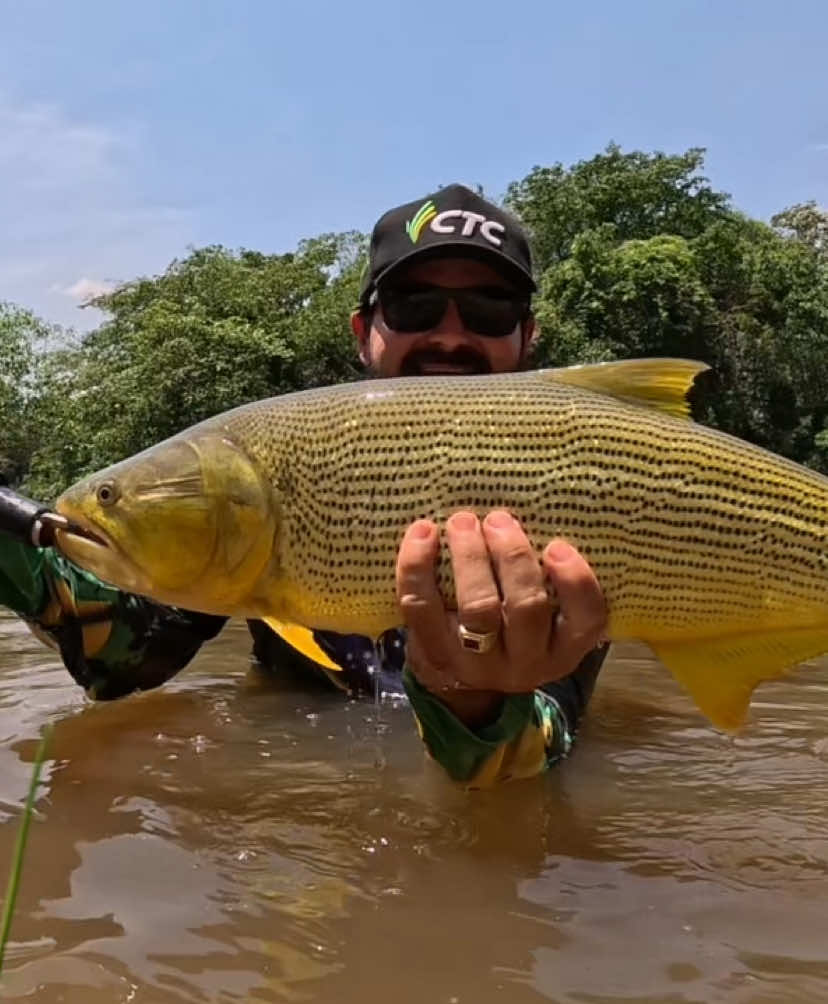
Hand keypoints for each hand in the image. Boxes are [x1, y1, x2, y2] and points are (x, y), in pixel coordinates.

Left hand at [395, 510, 606, 727]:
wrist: (463, 680)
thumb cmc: (512, 624)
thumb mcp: (544, 615)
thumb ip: (548, 577)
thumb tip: (538, 506)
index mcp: (563, 648)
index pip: (586, 619)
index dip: (576, 581)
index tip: (557, 545)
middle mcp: (526, 663)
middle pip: (526, 608)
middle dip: (513, 557)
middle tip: (499, 519)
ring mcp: (479, 664)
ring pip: (478, 609)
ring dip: (471, 558)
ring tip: (463, 521)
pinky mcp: (435, 655)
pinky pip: (423, 608)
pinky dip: (418, 567)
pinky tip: (423, 532)